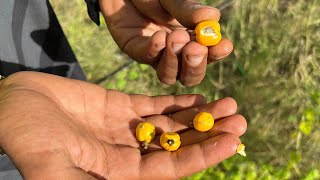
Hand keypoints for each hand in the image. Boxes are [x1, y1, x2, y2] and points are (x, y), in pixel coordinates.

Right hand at [0, 72, 245, 178]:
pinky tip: (199, 96)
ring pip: (170, 123)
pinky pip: (153, 104)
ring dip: (199, 114)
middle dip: (209, 133)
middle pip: (177, 145)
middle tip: (240, 118)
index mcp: (119, 174)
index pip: (171, 168)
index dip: (202, 155)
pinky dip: (176, 101)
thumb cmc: (28, 139)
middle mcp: (127, 152)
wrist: (14, 105)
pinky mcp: (117, 105)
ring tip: (229, 104)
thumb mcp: (54, 172)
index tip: (231, 139)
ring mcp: (124, 127)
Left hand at [99, 0, 232, 86]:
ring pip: (167, 75)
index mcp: (190, 39)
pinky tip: (160, 37)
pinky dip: (154, 50)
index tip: (224, 45)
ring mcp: (153, 54)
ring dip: (174, 60)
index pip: (207, 56)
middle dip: (194, 66)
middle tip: (196, 48)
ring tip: (177, 37)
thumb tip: (213, 18)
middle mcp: (173, 52)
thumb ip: (189, 10)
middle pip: (188, 75)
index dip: (216, 54)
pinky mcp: (132, 48)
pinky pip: (145, 57)